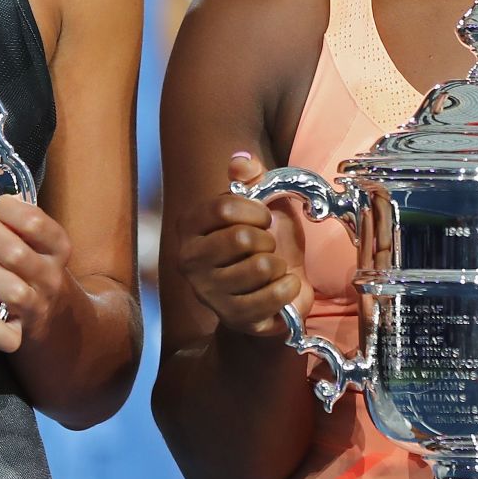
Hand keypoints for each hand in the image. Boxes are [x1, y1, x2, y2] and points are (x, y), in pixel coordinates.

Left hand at [0, 194, 79, 354]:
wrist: (62, 320)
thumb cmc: (34, 271)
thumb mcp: (31, 242)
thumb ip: (4, 223)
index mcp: (57, 249)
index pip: (34, 222)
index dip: (4, 208)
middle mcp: (50, 278)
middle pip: (16, 254)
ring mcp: (37, 308)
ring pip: (10, 292)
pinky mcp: (20, 335)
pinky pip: (4, 336)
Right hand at [176, 152, 311, 339]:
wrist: (272, 292)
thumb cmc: (264, 242)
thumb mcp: (261, 204)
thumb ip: (251, 178)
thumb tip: (241, 161)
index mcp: (189, 226)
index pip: (224, 207)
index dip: (255, 210)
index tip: (263, 218)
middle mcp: (189, 260)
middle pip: (242, 238)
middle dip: (268, 240)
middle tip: (265, 247)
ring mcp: (208, 292)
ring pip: (261, 266)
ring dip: (278, 265)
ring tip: (271, 268)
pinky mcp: (231, 317)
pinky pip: (273, 295)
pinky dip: (289, 287)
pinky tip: (284, 285)